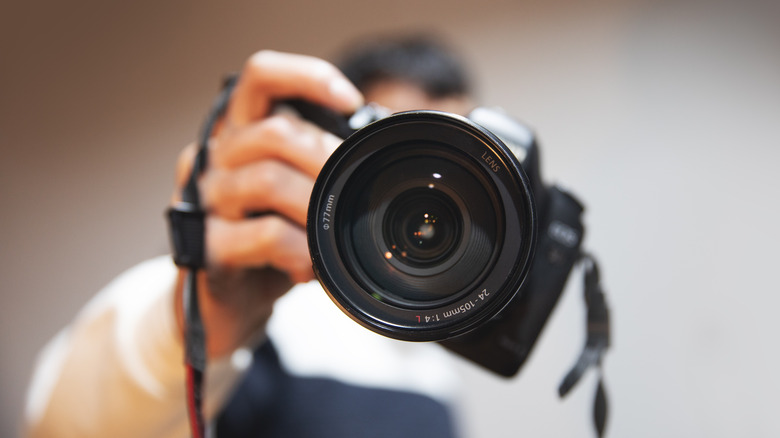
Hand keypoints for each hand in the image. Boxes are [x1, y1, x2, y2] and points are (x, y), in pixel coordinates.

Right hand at [172, 51, 363, 357]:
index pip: (261, 77)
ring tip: (328, 234)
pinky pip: (265, 235)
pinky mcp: (204, 247)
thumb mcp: (298, 193)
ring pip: (267, 181)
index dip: (308, 78)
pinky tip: (308, 267)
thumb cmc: (268, 239)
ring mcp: (203, 201)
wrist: (230, 304)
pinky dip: (299, 249)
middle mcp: (213, 156)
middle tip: (352, 191)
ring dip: (314, 209)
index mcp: (237, 132)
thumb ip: (318, 160)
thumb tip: (380, 134)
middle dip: (325, 162)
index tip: (352, 102)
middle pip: (273, 132)